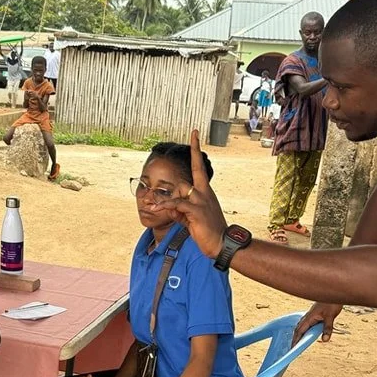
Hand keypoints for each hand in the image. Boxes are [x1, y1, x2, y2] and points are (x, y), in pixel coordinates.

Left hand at [151, 129, 227, 258]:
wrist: (222, 243)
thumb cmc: (209, 231)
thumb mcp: (192, 219)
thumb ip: (180, 211)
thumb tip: (169, 207)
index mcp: (205, 192)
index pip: (198, 166)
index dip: (195, 149)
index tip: (194, 133)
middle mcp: (204, 192)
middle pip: (186, 178)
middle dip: (177, 189)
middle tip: (180, 197)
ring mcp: (201, 200)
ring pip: (179, 190)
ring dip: (166, 202)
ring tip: (155, 208)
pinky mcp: (195, 210)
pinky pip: (176, 204)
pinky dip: (164, 205)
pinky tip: (156, 208)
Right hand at [293, 302, 342, 344]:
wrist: (333, 292)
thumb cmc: (331, 302)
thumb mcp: (330, 316)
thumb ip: (327, 328)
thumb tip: (325, 340)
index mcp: (309, 318)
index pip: (300, 331)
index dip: (296, 340)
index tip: (292, 347)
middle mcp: (308, 317)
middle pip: (298, 329)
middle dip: (295, 338)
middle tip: (292, 347)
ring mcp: (310, 315)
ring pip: (301, 326)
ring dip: (298, 334)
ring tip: (297, 341)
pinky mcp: (314, 314)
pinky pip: (305, 323)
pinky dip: (303, 329)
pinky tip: (306, 332)